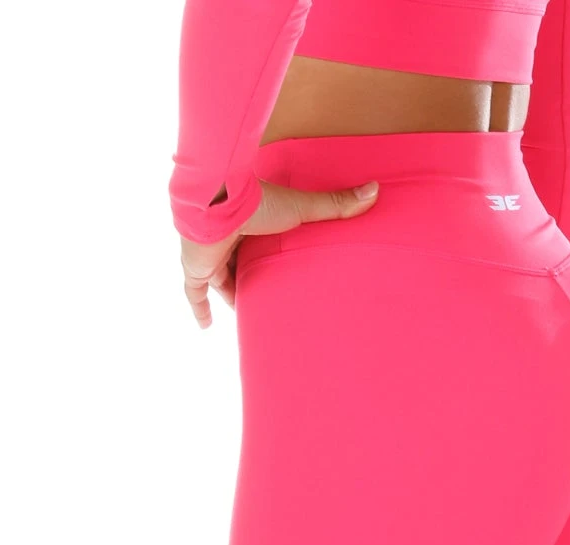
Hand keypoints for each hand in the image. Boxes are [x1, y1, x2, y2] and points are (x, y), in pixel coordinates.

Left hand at [180, 178, 379, 327]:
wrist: (218, 202)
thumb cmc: (257, 201)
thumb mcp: (301, 208)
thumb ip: (335, 205)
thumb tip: (375, 190)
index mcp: (248, 221)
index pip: (255, 239)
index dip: (263, 250)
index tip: (275, 261)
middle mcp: (225, 237)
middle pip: (236, 260)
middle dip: (245, 274)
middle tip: (263, 292)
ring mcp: (208, 255)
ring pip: (217, 278)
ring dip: (227, 291)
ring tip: (245, 311)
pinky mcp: (196, 270)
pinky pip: (194, 294)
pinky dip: (199, 310)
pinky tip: (206, 328)